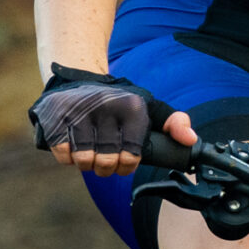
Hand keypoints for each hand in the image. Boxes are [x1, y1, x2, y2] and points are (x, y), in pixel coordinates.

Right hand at [29, 65, 195, 177]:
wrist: (79, 80)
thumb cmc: (119, 103)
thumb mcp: (150, 107)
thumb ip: (174, 123)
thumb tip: (191, 140)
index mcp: (131, 108)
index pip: (131, 156)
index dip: (127, 165)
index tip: (124, 161)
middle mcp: (106, 107)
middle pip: (107, 162)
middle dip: (107, 168)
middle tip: (105, 160)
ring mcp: (79, 112)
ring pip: (84, 160)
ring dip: (87, 165)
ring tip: (90, 155)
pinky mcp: (56, 117)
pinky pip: (63, 154)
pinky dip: (68, 158)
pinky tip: (73, 148)